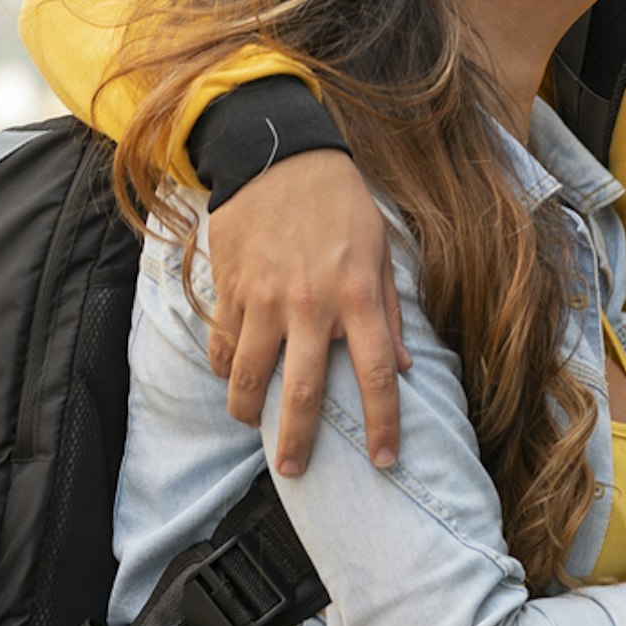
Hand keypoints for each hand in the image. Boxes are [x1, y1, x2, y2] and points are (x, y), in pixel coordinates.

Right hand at [207, 148, 404, 471]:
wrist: (277, 154)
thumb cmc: (339, 201)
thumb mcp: (379, 248)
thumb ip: (390, 309)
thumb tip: (404, 365)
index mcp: (357, 295)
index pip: (377, 373)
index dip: (383, 423)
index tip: (385, 459)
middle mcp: (310, 304)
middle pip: (302, 391)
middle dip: (298, 441)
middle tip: (293, 471)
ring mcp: (263, 298)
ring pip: (247, 375)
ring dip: (247, 409)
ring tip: (252, 424)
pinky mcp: (230, 288)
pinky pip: (221, 343)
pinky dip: (223, 367)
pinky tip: (229, 376)